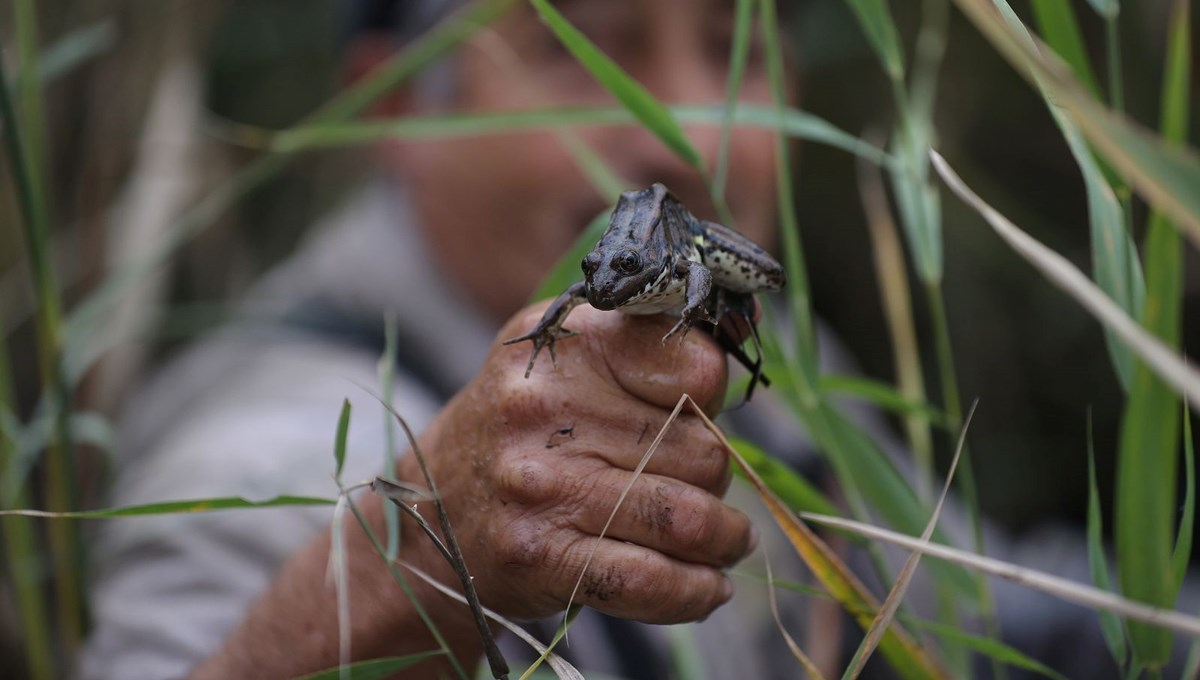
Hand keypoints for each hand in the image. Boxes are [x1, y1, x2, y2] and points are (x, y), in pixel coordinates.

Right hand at [397, 302, 755, 624]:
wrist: (426, 520)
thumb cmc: (519, 437)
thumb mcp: (563, 364)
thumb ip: (643, 350)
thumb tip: (734, 349)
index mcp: (564, 344)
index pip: (694, 365)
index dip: (713, 399)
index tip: (701, 416)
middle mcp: (545, 407)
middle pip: (701, 449)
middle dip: (715, 477)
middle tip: (697, 487)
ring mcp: (541, 485)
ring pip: (688, 517)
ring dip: (724, 539)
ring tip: (725, 542)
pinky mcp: (541, 555)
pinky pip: (650, 580)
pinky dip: (696, 591)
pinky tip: (707, 587)